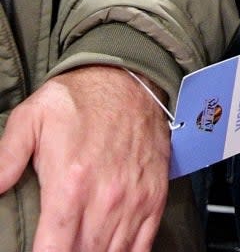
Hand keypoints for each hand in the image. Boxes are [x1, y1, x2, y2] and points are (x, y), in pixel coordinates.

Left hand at [0, 66, 170, 251]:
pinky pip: (142, 246)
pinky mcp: (154, 197)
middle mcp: (105, 199)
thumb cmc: (78, 99)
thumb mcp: (31, 117)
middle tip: (59, 246)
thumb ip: (6, 157)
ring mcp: (133, 200)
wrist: (129, 76)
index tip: (39, 251)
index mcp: (70, 185)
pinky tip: (108, 250)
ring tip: (80, 246)